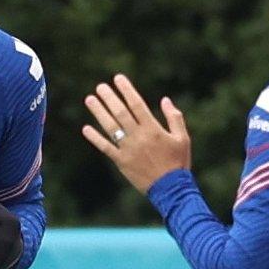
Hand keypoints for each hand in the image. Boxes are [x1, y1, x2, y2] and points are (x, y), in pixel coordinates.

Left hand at [81, 74, 190, 193]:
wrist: (172, 189)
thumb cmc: (178, 162)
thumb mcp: (183, 138)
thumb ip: (174, 118)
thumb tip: (165, 99)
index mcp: (153, 129)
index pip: (137, 104)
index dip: (127, 90)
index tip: (118, 78)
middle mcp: (139, 137)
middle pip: (121, 113)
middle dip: (110, 98)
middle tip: (100, 86)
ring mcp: (128, 149)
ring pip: (110, 127)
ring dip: (99, 113)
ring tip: (90, 100)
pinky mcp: (121, 162)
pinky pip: (106, 148)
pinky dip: (95, 138)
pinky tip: (86, 128)